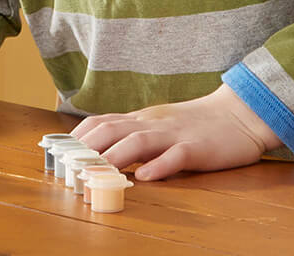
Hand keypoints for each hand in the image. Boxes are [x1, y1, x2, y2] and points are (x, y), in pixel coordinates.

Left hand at [71, 84, 281, 180]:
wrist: (238, 115)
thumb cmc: (195, 125)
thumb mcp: (158, 126)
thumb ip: (133, 135)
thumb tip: (99, 152)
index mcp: (141, 119)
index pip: (101, 122)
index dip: (77, 137)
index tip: (56, 151)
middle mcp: (152, 123)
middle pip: (112, 129)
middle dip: (87, 147)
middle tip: (67, 166)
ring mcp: (174, 134)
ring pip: (139, 141)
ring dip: (114, 157)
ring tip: (95, 172)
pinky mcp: (198, 148)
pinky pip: (177, 156)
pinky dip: (161, 166)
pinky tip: (147, 178)